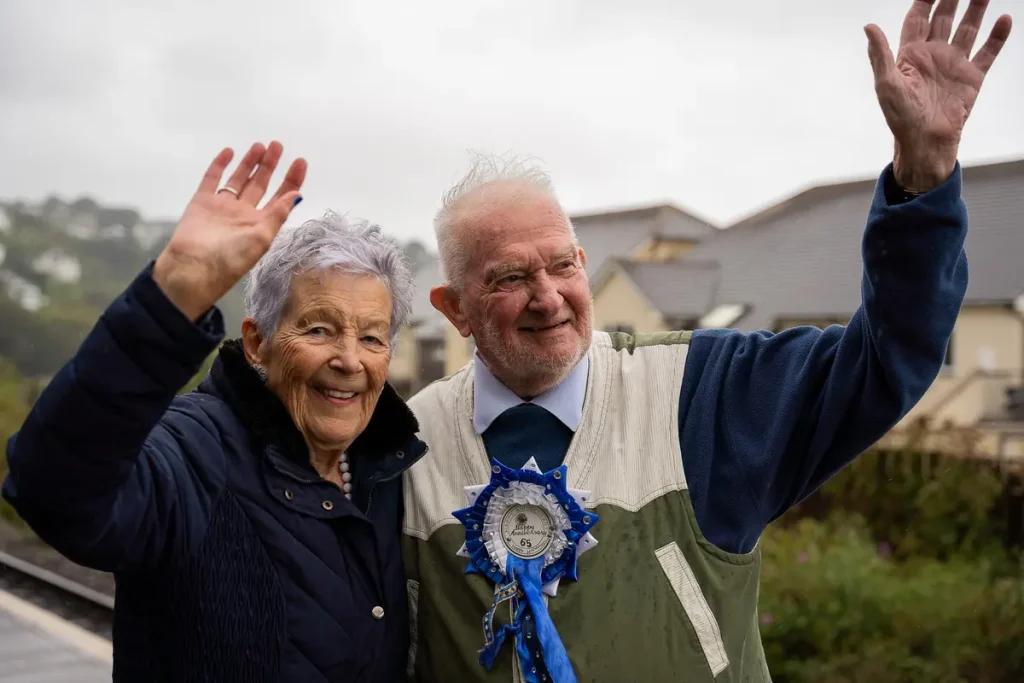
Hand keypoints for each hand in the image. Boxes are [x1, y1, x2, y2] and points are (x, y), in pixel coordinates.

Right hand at [153, 142, 306, 320]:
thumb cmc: (231, 258)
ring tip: (260, 146)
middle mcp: (243, 215)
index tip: (300, 161)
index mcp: (261, 225)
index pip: (281, 198)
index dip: (291, 180)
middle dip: (270, 166)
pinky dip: (220, 165)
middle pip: (261, 185)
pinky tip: (230, 152)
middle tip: (278, 145)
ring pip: (239, 179)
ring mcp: (222, 207)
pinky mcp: (202, 202)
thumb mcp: (262, 238)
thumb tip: (297, 196)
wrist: (193, 267)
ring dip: (249, 163)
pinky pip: (212, 179)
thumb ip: (278, 214)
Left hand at [865, 0, 1011, 191]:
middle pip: (945, 17)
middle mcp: (934, 55)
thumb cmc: (901, 117)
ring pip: (968, 28)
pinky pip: (988, 52)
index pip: (918, 18)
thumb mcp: (886, 84)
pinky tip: (1004, 19)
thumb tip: (869, 27)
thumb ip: (880, 54)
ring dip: (977, 9)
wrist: (926, 142)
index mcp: (911, 55)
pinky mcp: (972, 77)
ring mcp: (954, 64)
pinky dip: (997, 36)